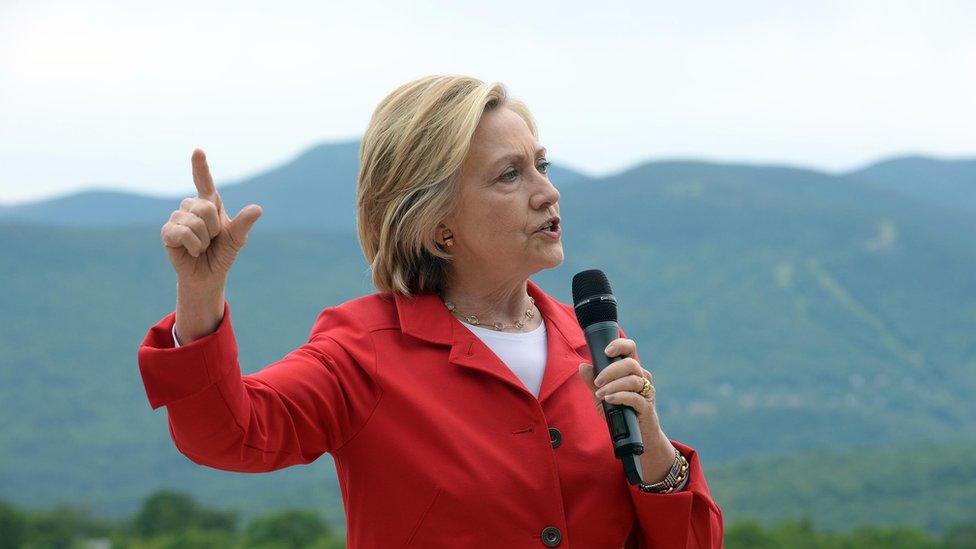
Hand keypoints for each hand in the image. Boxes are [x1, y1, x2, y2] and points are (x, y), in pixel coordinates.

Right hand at [160, 149, 262, 287]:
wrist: (208, 276)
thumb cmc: (222, 253)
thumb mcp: (237, 239)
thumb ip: (244, 223)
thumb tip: (257, 209)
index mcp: (209, 204)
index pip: (204, 182)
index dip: (200, 167)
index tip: (198, 151)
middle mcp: (191, 207)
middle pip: (205, 207)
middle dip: (214, 228)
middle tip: (212, 240)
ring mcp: (177, 218)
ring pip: (195, 222)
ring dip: (204, 239)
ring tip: (202, 246)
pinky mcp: (167, 232)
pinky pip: (183, 232)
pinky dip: (194, 245)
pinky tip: (192, 251)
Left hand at [578, 337, 677, 483]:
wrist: (636, 437)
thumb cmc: (619, 412)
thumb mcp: (602, 396)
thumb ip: (593, 382)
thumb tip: (583, 366)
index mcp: (632, 370)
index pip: (630, 349)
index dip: (620, 345)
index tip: (606, 351)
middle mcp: (642, 377)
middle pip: (631, 363)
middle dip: (611, 370)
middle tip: (597, 381)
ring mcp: (646, 392)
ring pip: (633, 379)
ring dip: (613, 385)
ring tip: (600, 394)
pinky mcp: (647, 406)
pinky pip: (635, 397)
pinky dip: (620, 396)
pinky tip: (609, 399)